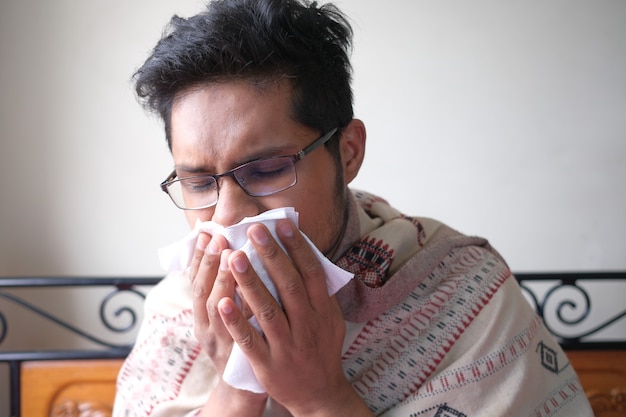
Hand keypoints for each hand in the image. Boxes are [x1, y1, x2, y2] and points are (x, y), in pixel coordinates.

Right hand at [190, 233, 267, 415]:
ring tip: (232, 257)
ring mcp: (223, 343)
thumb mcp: (226, 315)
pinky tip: (248, 294)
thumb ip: (228, 286)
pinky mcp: (243, 356)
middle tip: (220, 237)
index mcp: (202, 315)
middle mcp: (207, 328)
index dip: (200, 256)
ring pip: (217, 310)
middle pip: (202, 292)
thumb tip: (231, 249)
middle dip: (210, 263)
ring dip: (222, 282)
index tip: (207, 231)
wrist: (242, 389)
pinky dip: (242, 314)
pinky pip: (242, 332)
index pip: (195, 280)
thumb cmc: (237, 343)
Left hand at [217, 219, 373, 416]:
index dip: (297, 247)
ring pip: (267, 311)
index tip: (282, 224)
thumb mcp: (330, 319)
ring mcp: (287, 346)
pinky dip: (237, 322)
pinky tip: (222, 302)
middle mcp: (307, 326)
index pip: (311, 273)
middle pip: (289, 286)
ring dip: (250, 283)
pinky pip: (251, 341)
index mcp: (322, 312)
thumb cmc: (321, 349)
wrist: (319, 395)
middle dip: (271, 256)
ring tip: (233, 257)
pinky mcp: (268, 365)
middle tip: (254, 230)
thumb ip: (320, 291)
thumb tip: (308, 255)